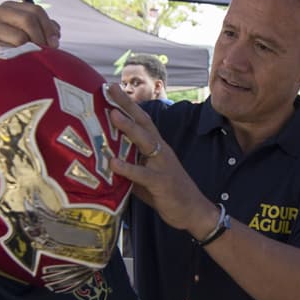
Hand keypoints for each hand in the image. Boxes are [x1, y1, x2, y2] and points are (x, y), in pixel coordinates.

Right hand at [0, 1, 61, 55]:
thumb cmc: (13, 50)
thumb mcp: (30, 36)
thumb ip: (44, 29)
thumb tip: (54, 34)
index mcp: (8, 6)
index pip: (35, 10)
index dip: (48, 27)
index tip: (54, 43)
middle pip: (28, 19)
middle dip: (40, 38)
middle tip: (45, 53)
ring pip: (20, 38)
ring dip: (28, 52)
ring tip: (27, 60)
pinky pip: (8, 52)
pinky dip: (15, 60)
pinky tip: (14, 65)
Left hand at [105, 83, 220, 236]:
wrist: (194, 212)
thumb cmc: (168, 195)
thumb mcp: (145, 179)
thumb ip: (129, 169)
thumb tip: (105, 165)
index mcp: (157, 148)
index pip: (142, 121)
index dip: (127, 105)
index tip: (112, 89)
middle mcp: (161, 151)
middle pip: (143, 122)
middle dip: (127, 104)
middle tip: (110, 88)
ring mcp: (163, 165)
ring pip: (145, 142)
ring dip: (129, 128)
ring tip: (113, 115)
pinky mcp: (162, 183)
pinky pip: (143, 173)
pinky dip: (128, 168)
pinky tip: (113, 163)